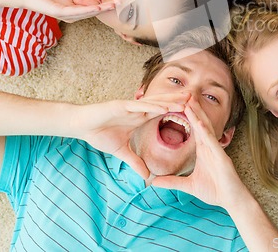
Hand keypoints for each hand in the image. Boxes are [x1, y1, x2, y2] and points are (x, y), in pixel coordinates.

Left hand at [24, 0, 115, 22]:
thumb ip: (82, 1)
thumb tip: (97, 3)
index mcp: (76, 12)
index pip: (94, 9)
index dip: (106, 6)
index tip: (118, 1)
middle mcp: (73, 16)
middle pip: (93, 12)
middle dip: (107, 8)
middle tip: (121, 4)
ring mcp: (67, 15)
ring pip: (87, 12)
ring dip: (101, 9)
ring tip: (113, 5)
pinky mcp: (60, 12)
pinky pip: (77, 11)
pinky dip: (88, 9)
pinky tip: (97, 8)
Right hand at [75, 92, 189, 178]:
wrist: (81, 125)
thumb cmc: (99, 133)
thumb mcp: (120, 151)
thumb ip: (134, 161)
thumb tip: (146, 176)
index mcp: (140, 117)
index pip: (163, 114)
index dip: (177, 114)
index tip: (193, 115)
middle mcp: (138, 110)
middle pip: (163, 105)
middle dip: (178, 104)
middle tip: (196, 102)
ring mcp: (130, 106)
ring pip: (154, 102)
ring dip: (170, 102)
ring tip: (185, 102)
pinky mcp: (120, 106)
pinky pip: (139, 106)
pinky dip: (152, 105)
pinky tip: (164, 106)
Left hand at [152, 98, 243, 209]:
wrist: (231, 200)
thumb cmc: (214, 190)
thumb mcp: (188, 186)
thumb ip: (172, 182)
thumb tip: (154, 182)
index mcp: (203, 149)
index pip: (193, 128)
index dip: (186, 115)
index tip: (177, 104)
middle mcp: (209, 145)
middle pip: (199, 122)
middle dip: (192, 108)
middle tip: (183, 94)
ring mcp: (215, 149)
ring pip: (205, 127)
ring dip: (198, 114)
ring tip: (190, 101)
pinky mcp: (220, 156)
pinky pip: (212, 140)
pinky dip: (205, 130)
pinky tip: (199, 121)